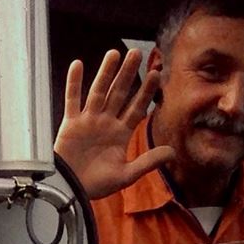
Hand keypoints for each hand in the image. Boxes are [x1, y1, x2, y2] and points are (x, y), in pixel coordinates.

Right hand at [55, 48, 173, 200]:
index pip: (136, 107)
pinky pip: (72, 100)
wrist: (71, 191)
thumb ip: (148, 162)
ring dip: (106, 73)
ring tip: (114, 53)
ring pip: (99, 91)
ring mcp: (88, 121)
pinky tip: (78, 65)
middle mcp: (106, 123)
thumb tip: (173, 152)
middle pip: (119, 93)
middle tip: (137, 53)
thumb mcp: (126, 175)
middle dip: (128, 74)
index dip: (146, 92)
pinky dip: (73, 83)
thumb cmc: (97, 185)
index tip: (156, 75)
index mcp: (120, 133)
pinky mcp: (70, 124)